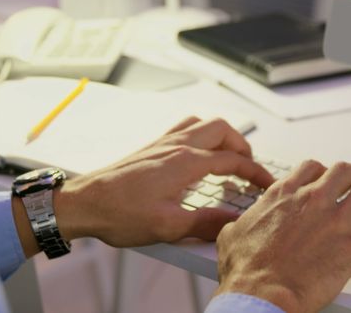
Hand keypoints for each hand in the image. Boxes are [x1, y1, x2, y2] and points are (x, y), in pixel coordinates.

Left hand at [41, 117, 273, 249]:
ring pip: (203, 124)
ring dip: (221, 136)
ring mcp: (163, 143)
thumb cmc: (119, 213)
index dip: (255, 172)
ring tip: (228, 157)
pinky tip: (197, 154)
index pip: (232, 161)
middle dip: (242, 147)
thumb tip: (233, 221)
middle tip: (249, 168)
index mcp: (185, 162)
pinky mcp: (151, 147)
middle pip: (222, 130)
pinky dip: (201, 135)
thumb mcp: (168, 226)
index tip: (266, 184)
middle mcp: (176, 146)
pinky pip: (184, 128)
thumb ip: (206, 222)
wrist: (84, 202)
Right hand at [214, 160, 350, 312]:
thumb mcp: (231, 235)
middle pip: (345, 171)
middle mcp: (314, 201)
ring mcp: (336, 223)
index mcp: (285, 195)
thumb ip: (240, 222)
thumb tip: (237, 224)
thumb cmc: (245, 269)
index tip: (325, 180)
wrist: (261, 295)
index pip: (311, 168)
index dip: (322, 172)